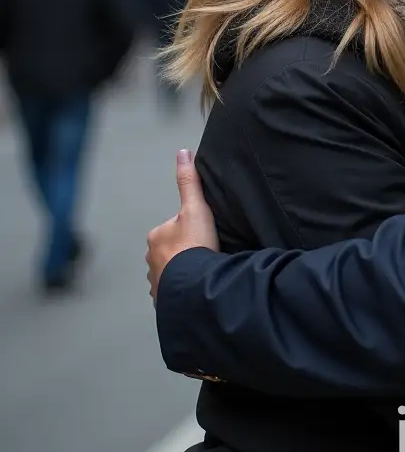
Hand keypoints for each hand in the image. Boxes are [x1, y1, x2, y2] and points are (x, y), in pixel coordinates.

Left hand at [146, 149, 218, 300]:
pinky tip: (197, 286)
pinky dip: (183, 288)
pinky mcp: (163, 299)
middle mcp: (150, 258)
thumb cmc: (194, 244)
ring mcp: (156, 281)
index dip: (192, 229)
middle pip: (172, 249)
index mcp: (156, 235)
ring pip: (172, 271)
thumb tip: (183, 152)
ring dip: (184, 271)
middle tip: (207, 253)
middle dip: (185, 252)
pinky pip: (174, 290)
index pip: (175, 227)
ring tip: (203, 271)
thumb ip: (189, 181)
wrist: (194, 284)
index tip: (206, 235)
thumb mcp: (196, 207)